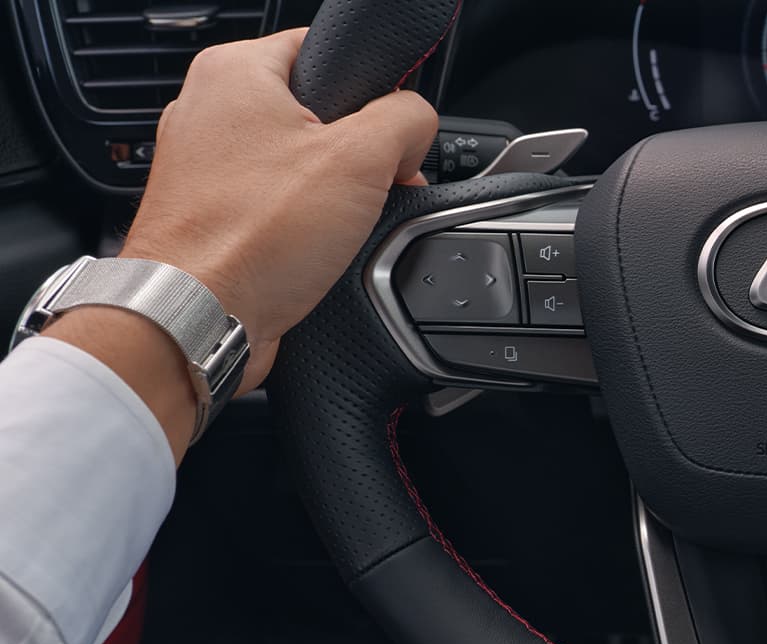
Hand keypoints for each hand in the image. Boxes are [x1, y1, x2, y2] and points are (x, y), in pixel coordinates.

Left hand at [117, 27, 438, 393]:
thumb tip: (417, 123)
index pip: (327, 48)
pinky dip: (303, 223)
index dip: (375, 88)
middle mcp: (208, 108)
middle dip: (362, 152)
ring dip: (336, 193)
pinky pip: (276, 202)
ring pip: (300, 161)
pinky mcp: (209, 212)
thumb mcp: (362, 159)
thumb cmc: (251, 238)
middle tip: (376, 185)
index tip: (390, 130)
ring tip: (343, 225)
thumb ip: (407, 119)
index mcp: (234, 71)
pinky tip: (315, 249)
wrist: (196, 319)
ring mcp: (203, 163)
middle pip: (319, 109)